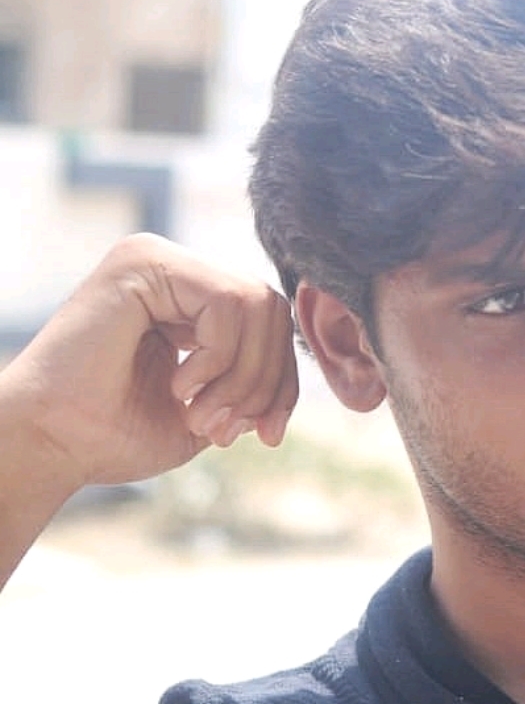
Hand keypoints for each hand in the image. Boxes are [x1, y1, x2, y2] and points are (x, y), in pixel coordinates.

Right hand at [5, 235, 299, 490]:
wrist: (53, 444)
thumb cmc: (113, 435)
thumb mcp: (206, 411)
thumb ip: (248, 384)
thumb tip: (292, 380)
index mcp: (184, 299)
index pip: (270, 323)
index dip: (282, 383)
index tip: (266, 435)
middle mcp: (172, 269)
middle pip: (272, 309)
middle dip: (267, 382)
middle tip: (230, 431)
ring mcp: (157, 259)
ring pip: (258, 304)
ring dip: (243, 377)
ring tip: (201, 415)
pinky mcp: (145, 263)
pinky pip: (229, 303)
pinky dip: (219, 359)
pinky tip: (180, 388)